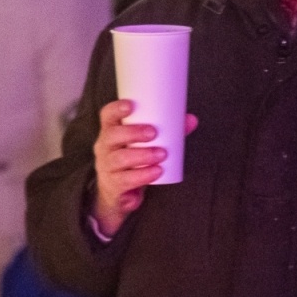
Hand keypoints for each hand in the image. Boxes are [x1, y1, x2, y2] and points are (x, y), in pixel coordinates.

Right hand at [92, 101, 196, 238]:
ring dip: (142, 155)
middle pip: (112, 135)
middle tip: (153, 133)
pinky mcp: (113, 184)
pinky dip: (143, 175)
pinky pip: (125, 180)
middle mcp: (105, 147)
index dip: (116, 108)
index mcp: (112, 131)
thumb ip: (169, 131)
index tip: (131, 105)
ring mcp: (106, 166)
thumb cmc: (134, 158)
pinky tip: (157, 171)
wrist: (119, 191)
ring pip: (119, 158)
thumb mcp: (146, 143)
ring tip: (162, 154)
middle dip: (133, 132)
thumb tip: (191, 119)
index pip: (107, 116)